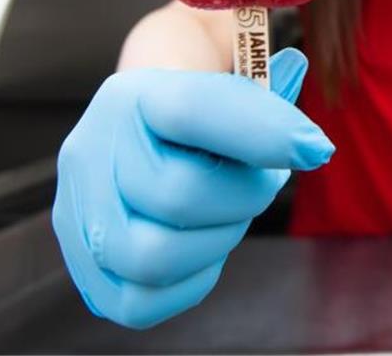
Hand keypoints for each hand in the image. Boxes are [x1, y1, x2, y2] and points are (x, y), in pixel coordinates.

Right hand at [51, 49, 333, 328]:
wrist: (146, 133)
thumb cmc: (206, 116)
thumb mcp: (236, 90)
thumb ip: (274, 108)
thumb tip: (313, 149)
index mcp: (136, 95)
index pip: (194, 109)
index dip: (261, 132)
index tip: (313, 149)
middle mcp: (94, 149)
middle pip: (180, 194)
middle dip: (242, 198)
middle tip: (256, 185)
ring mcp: (78, 211)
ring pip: (152, 256)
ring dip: (213, 244)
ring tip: (226, 218)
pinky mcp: (85, 268)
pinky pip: (138, 302)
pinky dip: (188, 282)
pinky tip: (202, 249)